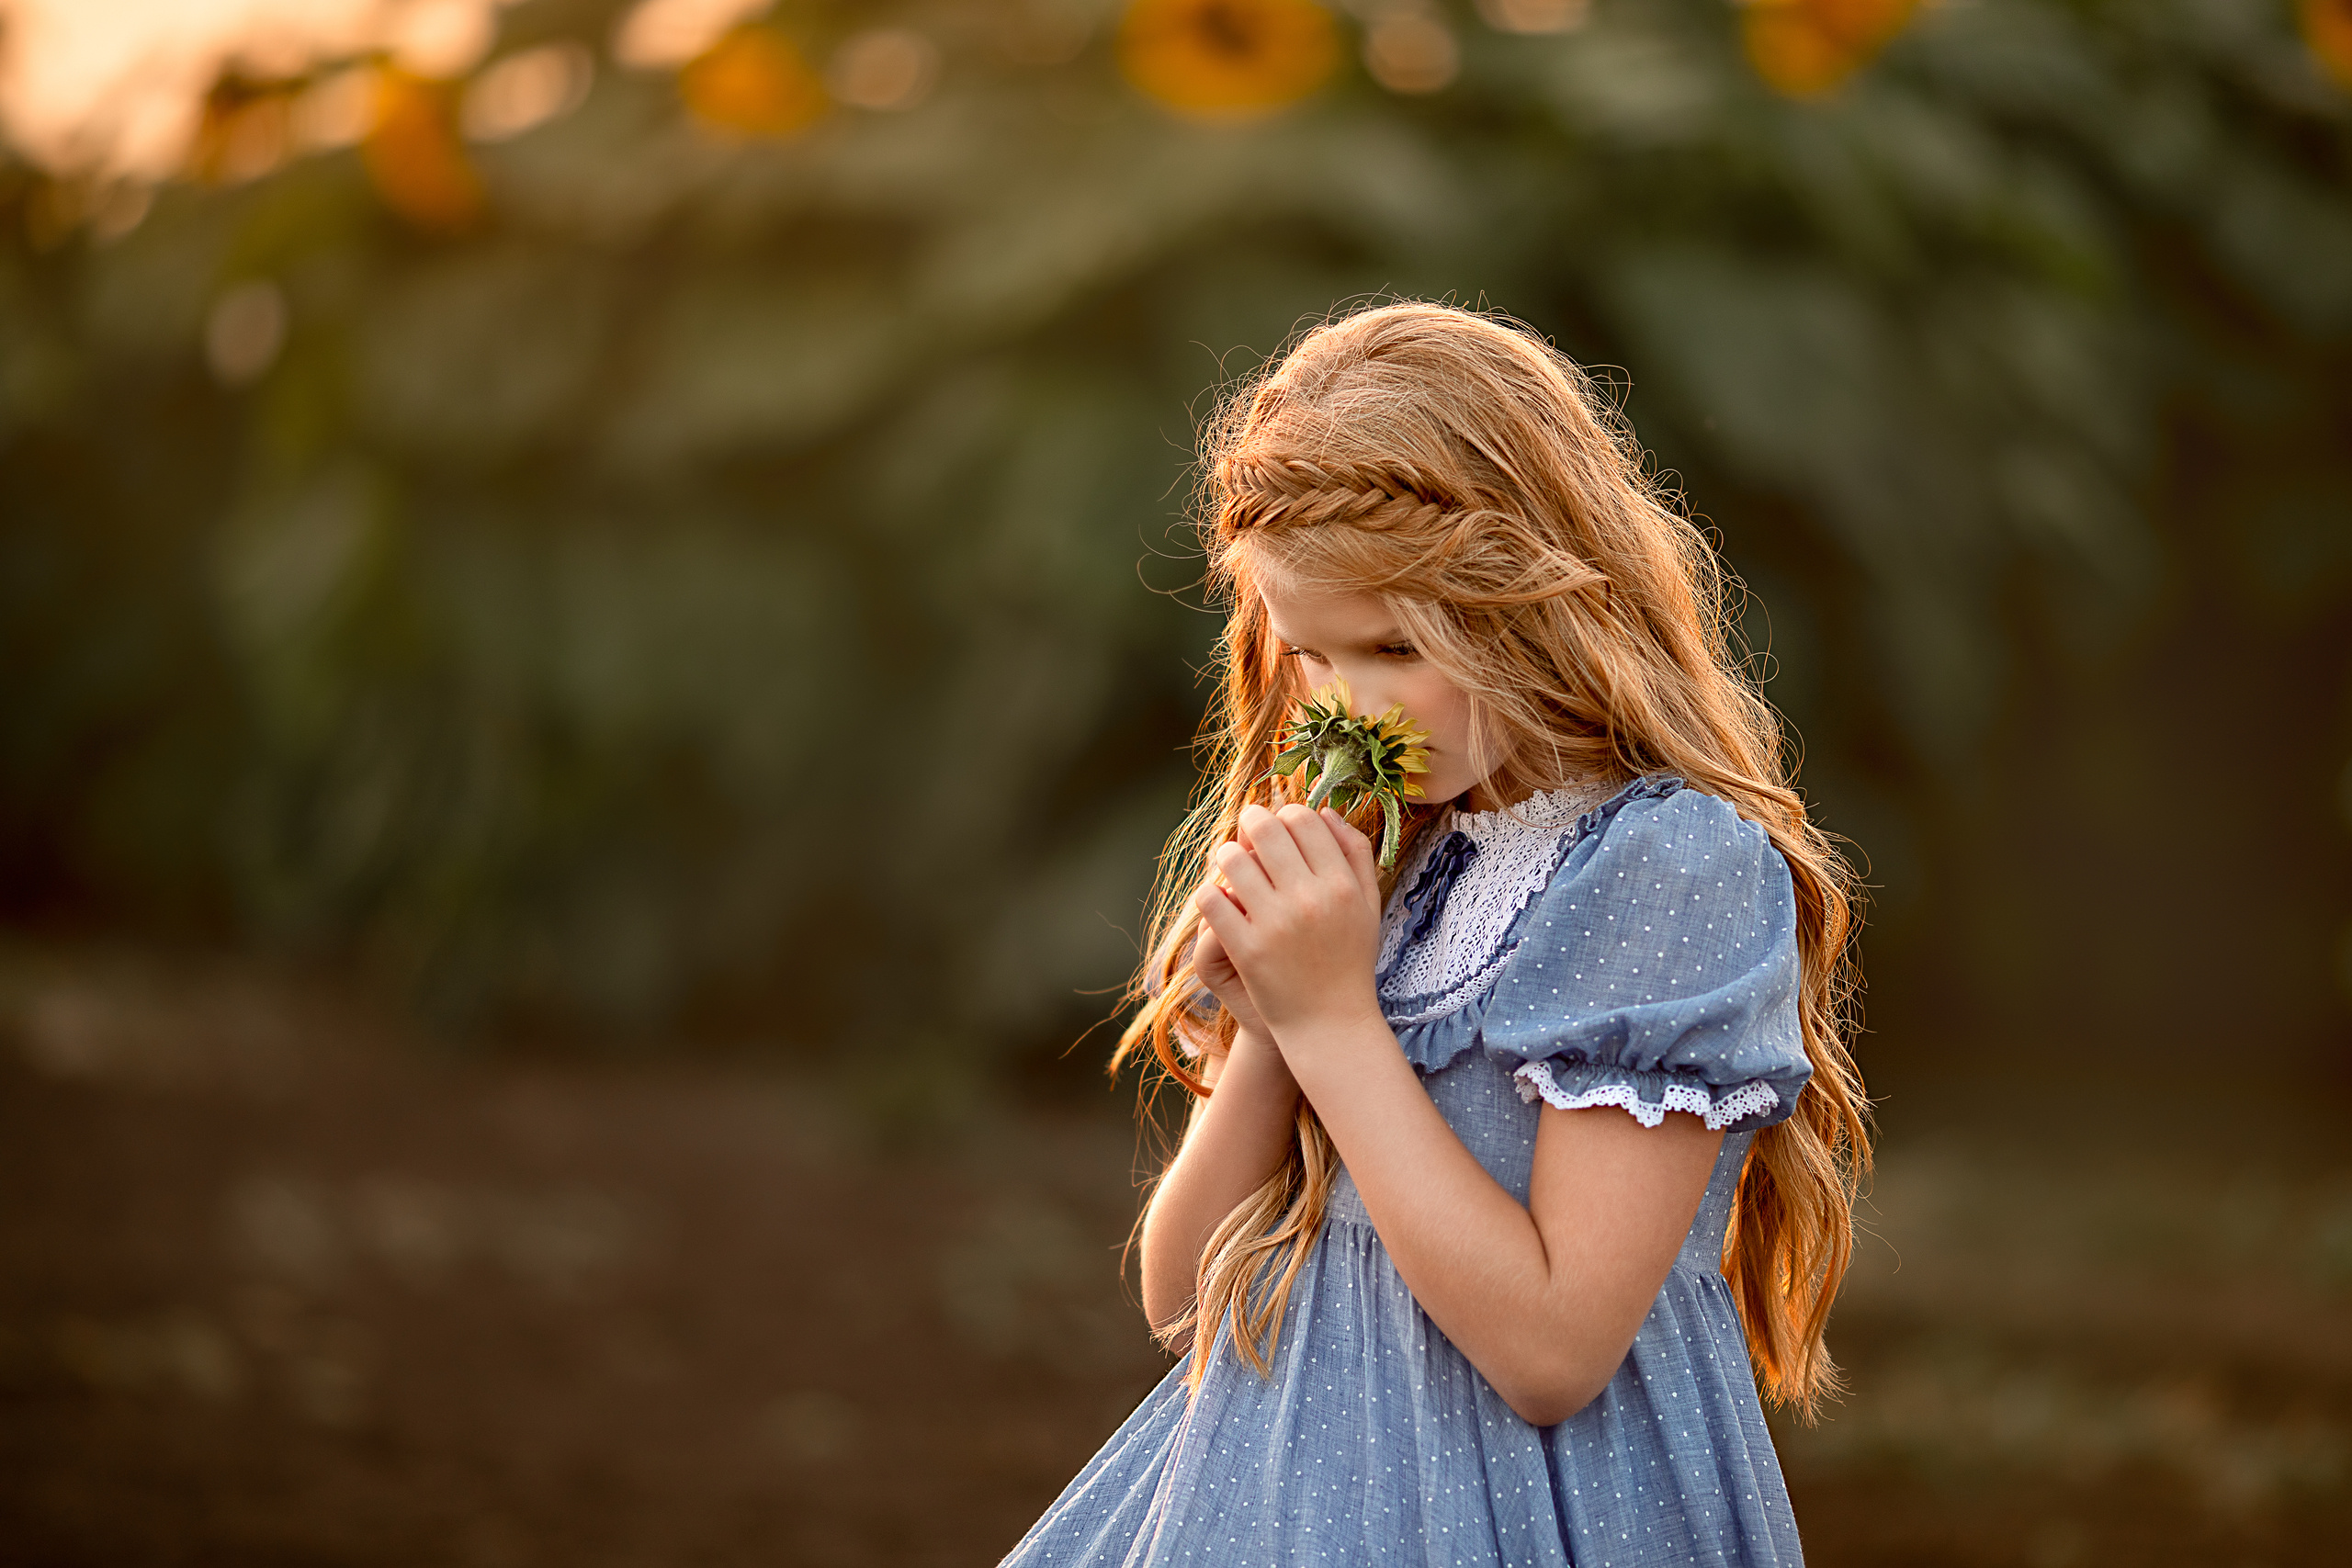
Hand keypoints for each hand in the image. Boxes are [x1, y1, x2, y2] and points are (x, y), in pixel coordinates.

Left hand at [1191, 803, 1384, 1050]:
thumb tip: (1326, 811)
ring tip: (1231, 867)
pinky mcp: (1247, 949)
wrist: (1330, 1024)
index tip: (1278, 825)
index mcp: (1340, 884)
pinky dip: (1210, 894)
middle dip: (1250, 823)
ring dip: (1227, 856)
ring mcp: (1276, 923)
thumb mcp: (1368, 905)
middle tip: (1246, 834)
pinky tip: (1220, 902)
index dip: (1285, 814)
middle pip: (1266, 829)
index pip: (1304, 819)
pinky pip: (1212, 900)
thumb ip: (1355, 854)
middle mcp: (1310, 898)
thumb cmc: (1349, 961)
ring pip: (1232, 859)